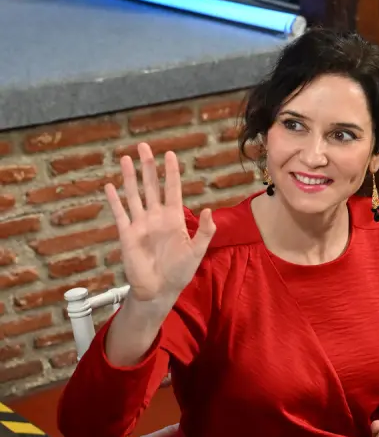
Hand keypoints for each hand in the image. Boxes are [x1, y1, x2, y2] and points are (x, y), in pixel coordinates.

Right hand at [104, 143, 215, 306]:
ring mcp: (141, 224)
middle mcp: (156, 217)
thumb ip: (205, 231)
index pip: (172, 189)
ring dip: (129, 177)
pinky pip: (120, 214)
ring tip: (125, 158)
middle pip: (151, 186)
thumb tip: (210, 210)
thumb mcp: (198, 250)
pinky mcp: (127, 235)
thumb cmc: (180, 271)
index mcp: (174, 218)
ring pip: (134, 195)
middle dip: (148, 166)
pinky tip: (110, 186)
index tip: (170, 154)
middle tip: (143, 146)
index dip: (171, 172)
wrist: (159, 289)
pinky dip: (115, 200)